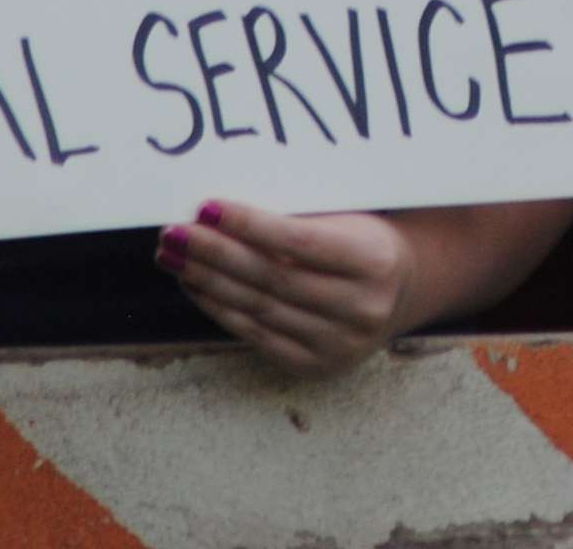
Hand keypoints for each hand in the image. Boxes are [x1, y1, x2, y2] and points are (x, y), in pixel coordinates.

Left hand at [156, 200, 415, 377]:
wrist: (400, 289)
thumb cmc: (362, 238)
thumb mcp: (347, 217)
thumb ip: (298, 217)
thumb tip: (219, 210)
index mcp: (375, 260)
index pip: (301, 241)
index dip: (250, 225)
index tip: (206, 207)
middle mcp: (362, 308)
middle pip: (272, 278)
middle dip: (214, 254)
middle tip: (174, 233)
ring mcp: (340, 343)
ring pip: (259, 309)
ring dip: (206, 281)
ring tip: (173, 255)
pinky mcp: (317, 365)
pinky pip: (256, 335)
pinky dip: (219, 308)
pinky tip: (195, 284)